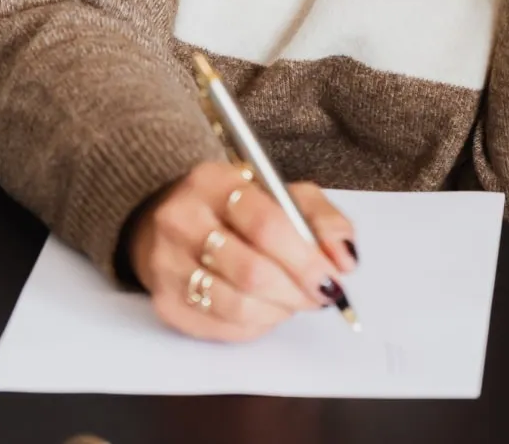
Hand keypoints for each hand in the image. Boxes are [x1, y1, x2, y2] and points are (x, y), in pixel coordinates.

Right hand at [128, 160, 356, 341]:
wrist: (167, 218)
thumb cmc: (234, 207)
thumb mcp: (280, 192)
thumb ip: (320, 218)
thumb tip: (343, 259)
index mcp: (214, 181)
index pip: (266, 224)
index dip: (305, 258)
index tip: (330, 278)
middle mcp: (182, 219)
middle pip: (252, 270)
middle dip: (296, 291)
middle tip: (317, 295)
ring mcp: (167, 263)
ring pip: (236, 305)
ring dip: (277, 311)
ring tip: (289, 300)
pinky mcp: (164, 301)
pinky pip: (221, 327)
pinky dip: (254, 325)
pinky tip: (262, 308)